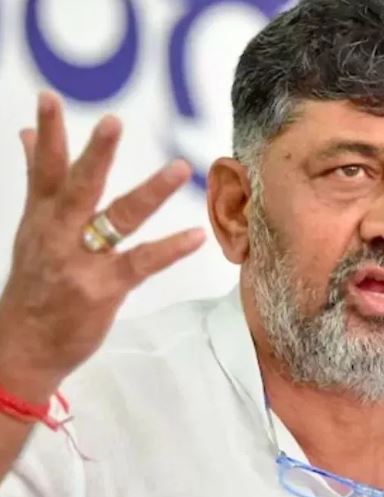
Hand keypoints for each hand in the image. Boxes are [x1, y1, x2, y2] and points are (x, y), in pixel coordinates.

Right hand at [0, 92, 204, 401]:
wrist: (22, 346)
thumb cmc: (34, 283)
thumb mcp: (31, 229)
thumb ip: (38, 181)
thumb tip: (25, 134)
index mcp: (41, 217)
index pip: (42, 168)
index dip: (46, 133)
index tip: (49, 98)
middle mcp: (58, 235)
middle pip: (77, 188)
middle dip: (94, 155)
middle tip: (112, 122)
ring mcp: (81, 263)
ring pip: (117, 219)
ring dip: (149, 193)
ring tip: (179, 168)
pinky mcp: (104, 289)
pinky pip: (142, 263)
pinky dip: (170, 248)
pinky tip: (195, 235)